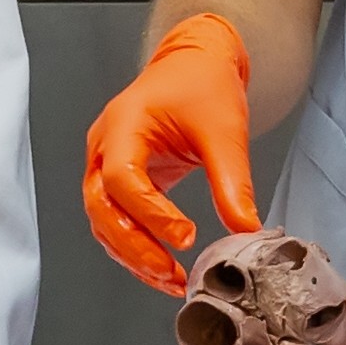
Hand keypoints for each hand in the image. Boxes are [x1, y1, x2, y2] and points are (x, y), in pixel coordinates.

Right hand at [79, 13, 259, 294]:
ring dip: (132, 256)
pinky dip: (134, 249)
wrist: (194, 64)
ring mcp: (105, 165)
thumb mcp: (224, 130)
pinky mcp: (117, 181)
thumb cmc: (202, 84)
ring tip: (172, 280)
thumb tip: (244, 229)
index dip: (151, 214)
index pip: (123, 179)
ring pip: (103, 222)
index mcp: (123, 124)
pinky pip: (115, 222)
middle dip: (135, 247)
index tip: (186, 236)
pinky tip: (163, 268)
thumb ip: (232, 182)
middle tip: (171, 272)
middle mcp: (103, 146)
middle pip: (101, 208)